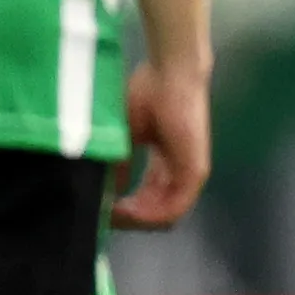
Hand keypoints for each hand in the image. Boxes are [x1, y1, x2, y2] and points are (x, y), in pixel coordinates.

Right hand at [112, 57, 212, 228]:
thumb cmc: (148, 94)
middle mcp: (178, 173)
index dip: (124, 211)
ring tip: (111, 215)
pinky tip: (127, 211)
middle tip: (102, 218)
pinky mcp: (195, 172)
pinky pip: (174, 208)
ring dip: (136, 220)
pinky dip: (149, 215)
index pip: (147, 201)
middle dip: (127, 219)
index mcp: (165, 165)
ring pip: (164, 215)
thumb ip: (120, 165)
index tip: (100, 211)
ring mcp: (189, 174)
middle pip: (154, 212)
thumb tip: (105, 192)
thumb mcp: (125, 136)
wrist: (169, 74)